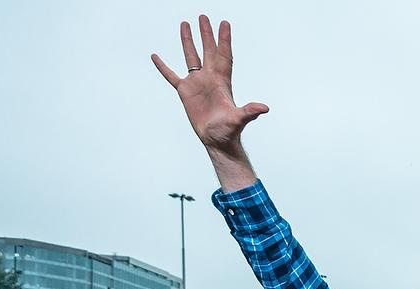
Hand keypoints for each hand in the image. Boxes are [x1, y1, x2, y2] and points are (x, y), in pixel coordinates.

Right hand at [151, 16, 268, 153]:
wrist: (217, 140)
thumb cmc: (229, 130)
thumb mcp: (239, 119)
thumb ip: (249, 111)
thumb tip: (264, 108)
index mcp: (222, 81)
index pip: (224, 55)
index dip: (224, 40)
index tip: (224, 23)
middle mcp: (210, 78)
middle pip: (207, 51)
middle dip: (206, 34)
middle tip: (203, 17)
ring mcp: (197, 84)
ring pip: (191, 57)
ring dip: (188, 41)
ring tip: (184, 24)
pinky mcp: (185, 92)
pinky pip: (171, 76)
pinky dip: (163, 67)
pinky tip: (155, 56)